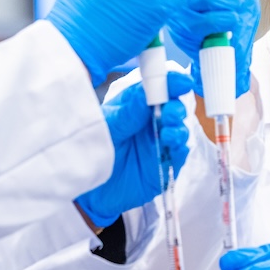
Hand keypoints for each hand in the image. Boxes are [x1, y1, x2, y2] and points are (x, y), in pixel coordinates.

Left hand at [75, 72, 193, 226]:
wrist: (88, 189)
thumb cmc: (93, 152)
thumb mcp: (107, 128)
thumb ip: (128, 113)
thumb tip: (146, 92)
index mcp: (135, 107)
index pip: (156, 89)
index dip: (170, 83)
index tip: (181, 81)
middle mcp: (151, 123)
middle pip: (173, 107)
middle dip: (175, 106)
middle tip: (169, 111)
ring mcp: (159, 143)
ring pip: (180, 129)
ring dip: (178, 127)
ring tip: (168, 130)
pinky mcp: (165, 165)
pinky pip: (179, 154)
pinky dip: (180, 147)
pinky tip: (171, 143)